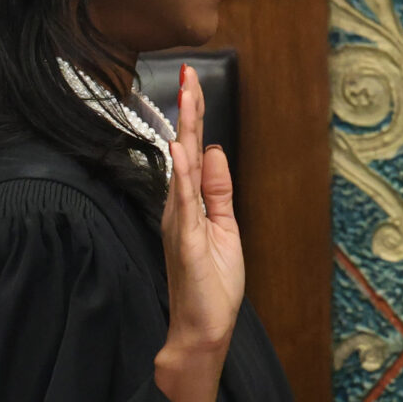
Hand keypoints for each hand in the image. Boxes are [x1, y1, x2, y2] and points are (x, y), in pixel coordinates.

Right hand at [154, 63, 243, 401]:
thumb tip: (212, 151)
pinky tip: (181, 151)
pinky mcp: (184, 242)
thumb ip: (218, 191)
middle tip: (188, 72)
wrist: (202, 329)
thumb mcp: (224, 228)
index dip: (193, 117)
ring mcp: (178, 223)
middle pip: (182, 150)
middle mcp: (178, 208)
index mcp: (190, 203)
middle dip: (187, 111)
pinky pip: (182, 204)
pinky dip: (182, 176)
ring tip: (186, 97)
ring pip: (180, 169)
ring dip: (182, 132)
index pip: (191, 151)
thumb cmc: (211, 284)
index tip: (193, 80)